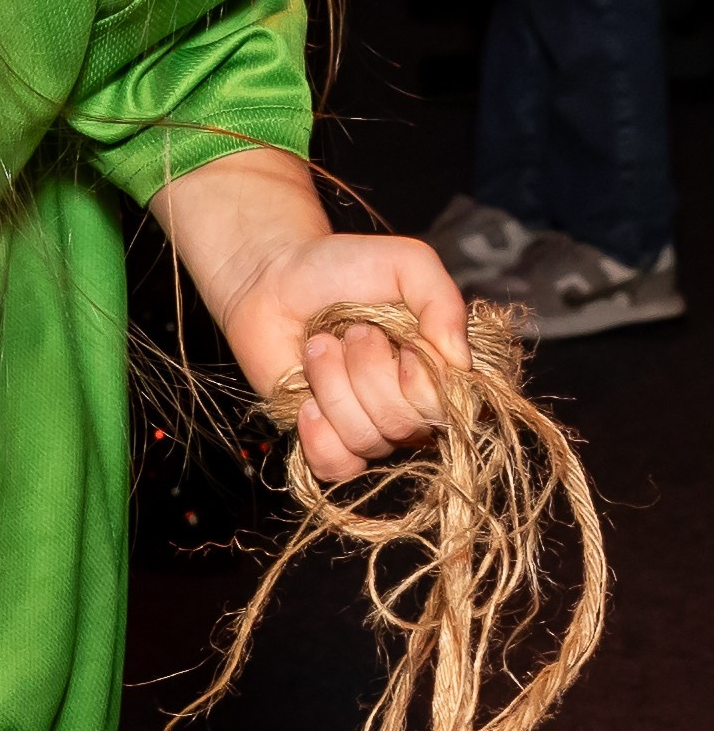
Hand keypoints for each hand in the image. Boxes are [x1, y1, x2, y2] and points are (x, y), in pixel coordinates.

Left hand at [216, 232, 469, 484]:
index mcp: (438, 367)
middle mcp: (409, 403)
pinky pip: (337, 466)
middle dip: (369, 372)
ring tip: (320, 348)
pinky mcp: (325, 441)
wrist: (270, 279)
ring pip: (368, 440)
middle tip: (351, 334)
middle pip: (406, 425)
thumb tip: (460, 361)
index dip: (420, 377)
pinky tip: (305, 401)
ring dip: (334, 387)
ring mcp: (368, 425)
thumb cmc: (339, 268)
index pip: (450, 405)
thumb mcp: (405, 263)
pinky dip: (318, 435)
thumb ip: (443, 301)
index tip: (393, 336)